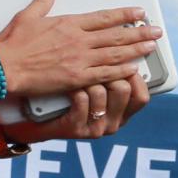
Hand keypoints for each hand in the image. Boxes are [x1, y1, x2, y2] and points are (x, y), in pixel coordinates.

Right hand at [0, 0, 162, 101]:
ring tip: (151, 46)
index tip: (139, 13)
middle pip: (116, 35)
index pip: (104, 17)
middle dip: (139, 33)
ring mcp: (79, 60)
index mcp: (68, 23)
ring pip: (115, 54)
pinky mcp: (76, 78)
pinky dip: (121, 71)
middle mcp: (78, 40)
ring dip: (136, 49)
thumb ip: (43, 0)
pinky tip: (134, 68)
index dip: (125, 15)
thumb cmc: (12, 43)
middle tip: (156, 31)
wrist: (3, 67)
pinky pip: (104, 74)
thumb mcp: (28, 15)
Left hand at [3, 66, 150, 143]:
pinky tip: (69, 86)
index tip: (130, 58)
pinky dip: (74, 88)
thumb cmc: (67, 102)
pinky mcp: (76, 128)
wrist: (35, 123)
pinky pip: (81, 99)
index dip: (138, 76)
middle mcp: (112, 122)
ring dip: (88, 79)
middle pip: (125, 90)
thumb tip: (124, 49)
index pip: (142, 96)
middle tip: (106, 56)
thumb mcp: (94, 91)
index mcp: (121, 113)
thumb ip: (110, 74)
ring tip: (80, 73)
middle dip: (112, 70)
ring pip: (102, 91)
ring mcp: (95, 126)